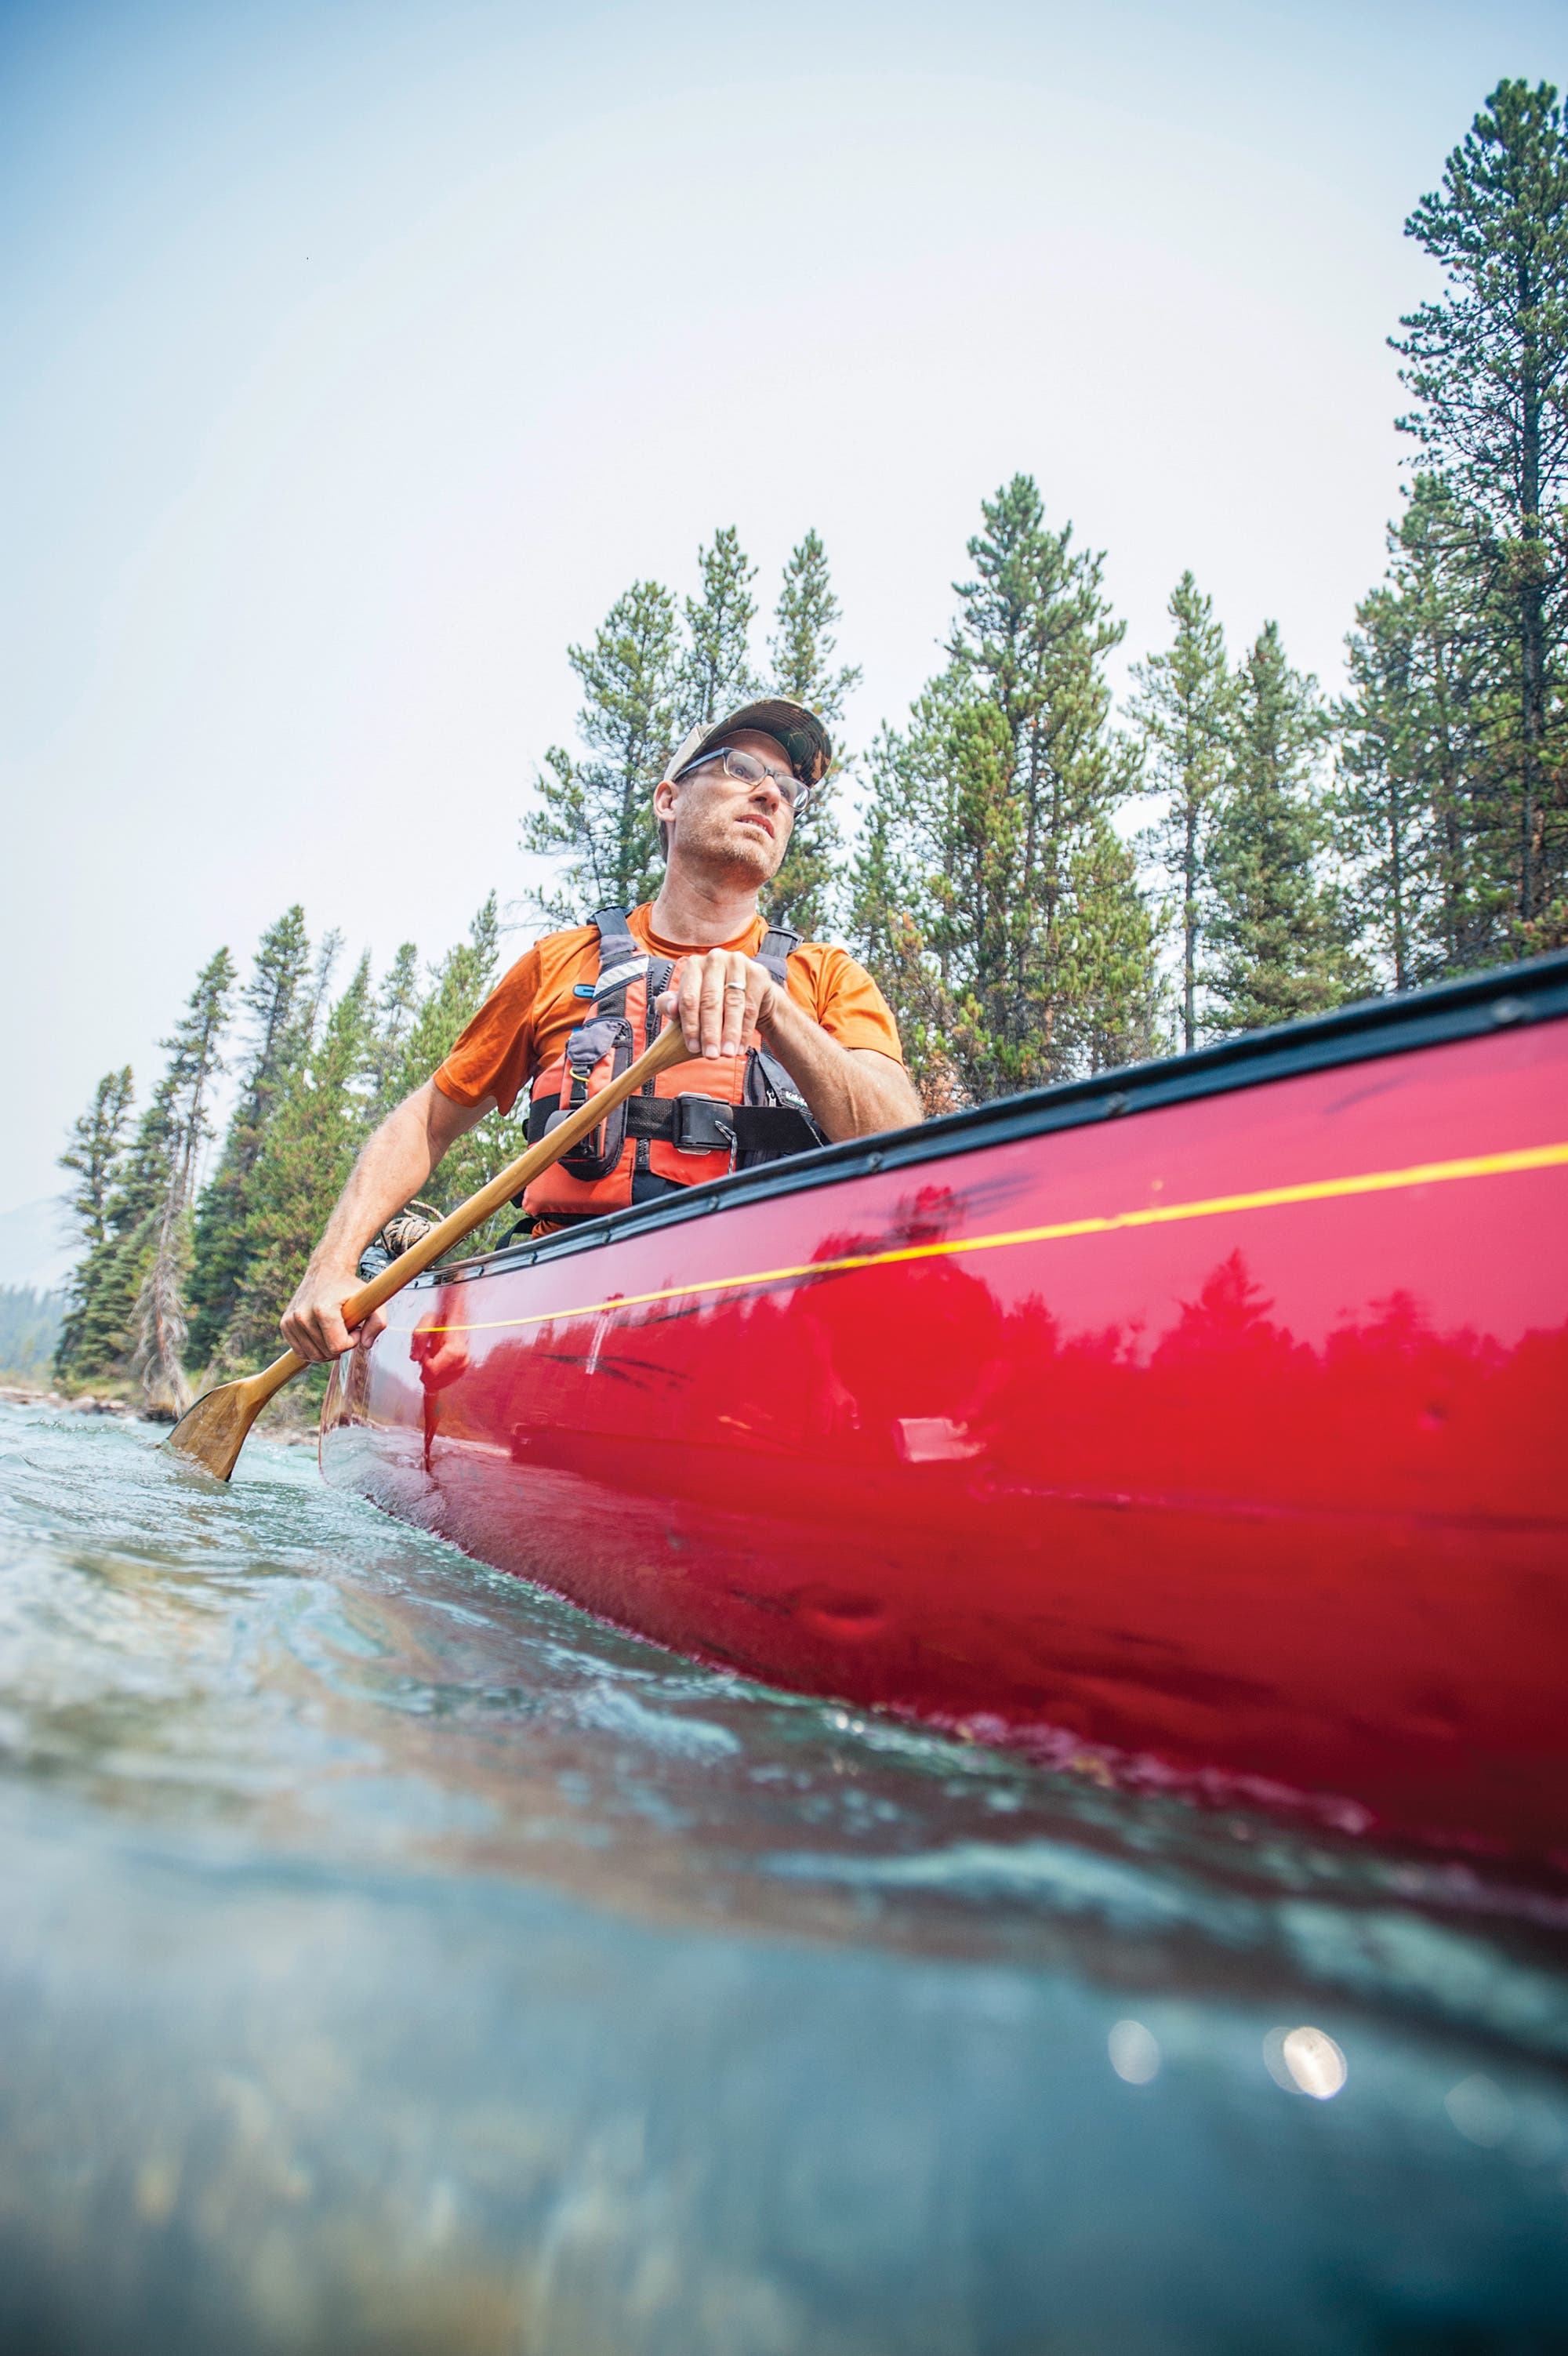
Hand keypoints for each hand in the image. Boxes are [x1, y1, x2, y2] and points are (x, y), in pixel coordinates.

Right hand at [281, 1261, 386, 1363]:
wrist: (326, 1271)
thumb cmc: (349, 1287)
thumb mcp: (370, 1300)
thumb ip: (377, 1322)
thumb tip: (366, 1345)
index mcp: (323, 1310)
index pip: (338, 1346)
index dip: (352, 1342)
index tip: (356, 1328)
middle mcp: (302, 1316)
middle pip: (325, 1353)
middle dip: (341, 1345)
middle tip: (346, 1328)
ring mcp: (291, 1321)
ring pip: (312, 1355)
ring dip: (327, 1349)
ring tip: (335, 1331)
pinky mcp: (285, 1324)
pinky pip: (301, 1352)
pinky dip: (314, 1349)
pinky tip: (323, 1335)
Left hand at [657, 948, 775, 1060]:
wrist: (749, 991)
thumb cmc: (714, 997)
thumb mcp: (690, 1000)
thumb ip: (672, 1004)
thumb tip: (671, 1009)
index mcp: (693, 965)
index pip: (689, 998)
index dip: (690, 1025)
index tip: (693, 1047)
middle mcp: (715, 960)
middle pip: (711, 1001)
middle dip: (711, 1032)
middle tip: (711, 1055)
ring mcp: (738, 964)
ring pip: (733, 1004)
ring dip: (730, 1033)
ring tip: (727, 1053)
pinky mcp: (758, 974)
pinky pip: (751, 1007)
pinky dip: (745, 1030)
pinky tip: (740, 1046)